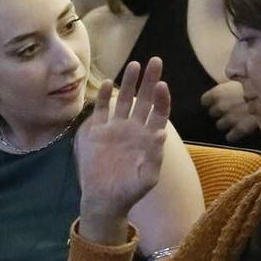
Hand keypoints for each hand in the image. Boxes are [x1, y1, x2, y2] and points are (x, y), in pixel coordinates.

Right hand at [75, 59, 169, 239]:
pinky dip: (105, 97)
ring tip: (134, 64)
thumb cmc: (130, 191)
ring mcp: (116, 128)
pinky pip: (102, 110)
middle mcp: (134, 129)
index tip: (162, 85)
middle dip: (150, 80)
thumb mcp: (147, 178)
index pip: (159, 113)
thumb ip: (154, 157)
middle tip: (155, 61)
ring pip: (124, 100)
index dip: (162, 99)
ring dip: (129, 83)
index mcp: (149, 138)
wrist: (104, 199)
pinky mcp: (98, 132)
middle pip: (144, 100)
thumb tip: (161, 133)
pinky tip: (110, 83)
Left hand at [202, 79, 258, 140]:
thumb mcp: (242, 78)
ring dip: (226, 123)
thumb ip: (231, 86)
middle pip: (213, 113)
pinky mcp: (240, 129)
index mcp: (219, 92)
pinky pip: (230, 137)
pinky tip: (238, 131)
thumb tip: (229, 87)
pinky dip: (234, 135)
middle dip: (220, 112)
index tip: (217, 100)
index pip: (205, 101)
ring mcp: (230, 119)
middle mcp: (221, 106)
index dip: (212, 101)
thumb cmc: (258, 84)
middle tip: (231, 108)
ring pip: (220, 125)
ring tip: (236, 119)